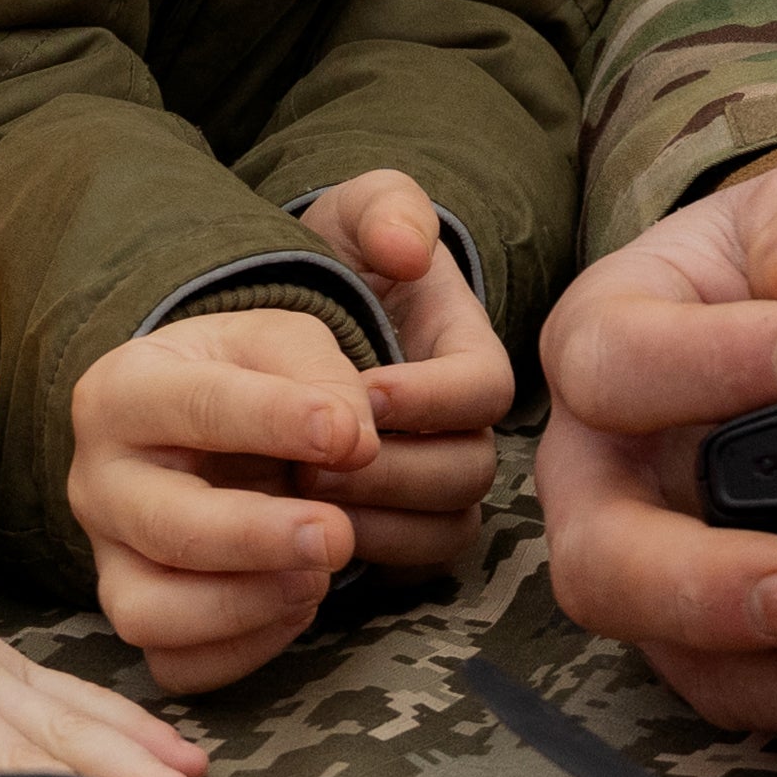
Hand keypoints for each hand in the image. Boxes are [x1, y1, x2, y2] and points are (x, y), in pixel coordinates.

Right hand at [70, 310, 376, 694]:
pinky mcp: (135, 612)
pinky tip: (296, 609)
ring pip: (148, 612)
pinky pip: (172, 665)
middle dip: (257, 539)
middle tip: (338, 536)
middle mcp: (98, 479)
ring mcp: (108, 556)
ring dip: (242, 607)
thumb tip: (353, 447)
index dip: (275, 422)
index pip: (194, 406)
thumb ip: (321, 376)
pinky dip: (239, 653)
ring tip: (316, 579)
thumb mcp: (283, 341)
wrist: (212, 422)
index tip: (350, 439)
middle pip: (164, 527)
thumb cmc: (247, 376)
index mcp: (124, 391)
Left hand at [307, 172, 513, 579]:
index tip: (363, 391)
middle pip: (468, 471)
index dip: (431, 398)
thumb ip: (385, 209)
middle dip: (392, 470)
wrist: (291, 324)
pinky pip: (410, 567)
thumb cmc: (333, 262)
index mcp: (469, 354)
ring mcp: (438, 485)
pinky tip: (302, 536)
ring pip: (444, 528)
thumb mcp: (354, 213)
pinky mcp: (404, 532)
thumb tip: (408, 250)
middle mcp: (466, 429)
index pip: (485, 389)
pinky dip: (365, 559)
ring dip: (376, 520)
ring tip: (301, 496)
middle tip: (313, 459)